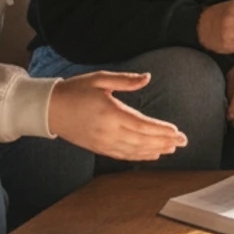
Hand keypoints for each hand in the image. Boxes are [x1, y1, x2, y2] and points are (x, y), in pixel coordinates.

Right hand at [47, 71, 186, 160]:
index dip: (161, 130)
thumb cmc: (75, 90)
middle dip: (165, 142)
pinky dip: (139, 156)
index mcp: (110, 113)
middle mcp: (108, 131)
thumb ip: (126, 80)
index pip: (142, 125)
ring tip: (172, 148)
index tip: (177, 131)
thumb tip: (147, 77)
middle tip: (184, 142)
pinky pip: (123, 155)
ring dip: (155, 150)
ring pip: (134, 150)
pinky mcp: (98, 148)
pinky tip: (151, 154)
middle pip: (142, 140)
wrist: (49, 109)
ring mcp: (102, 142)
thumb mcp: (100, 79)